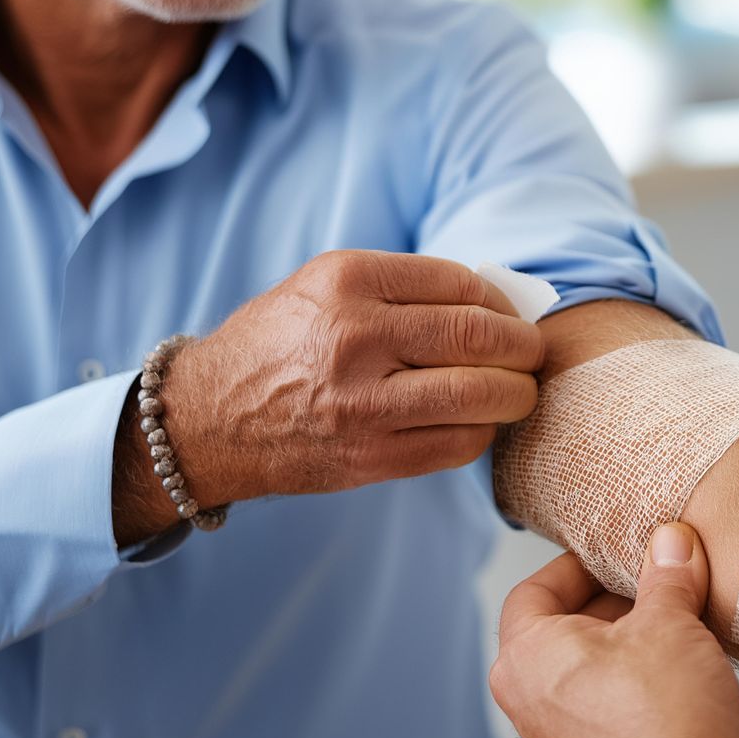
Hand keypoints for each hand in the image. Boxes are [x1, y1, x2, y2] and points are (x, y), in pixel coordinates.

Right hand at [126, 251, 543, 529]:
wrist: (206, 421)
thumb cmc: (277, 345)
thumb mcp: (322, 287)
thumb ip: (400, 289)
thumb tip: (492, 303)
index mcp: (346, 280)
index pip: (459, 284)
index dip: (500, 301)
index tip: (508, 313)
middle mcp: (356, 337)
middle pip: (479, 337)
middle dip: (523, 347)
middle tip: (532, 352)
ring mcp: (364, 403)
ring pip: (481, 395)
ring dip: (516, 394)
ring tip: (518, 390)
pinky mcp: (370, 457)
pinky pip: (458, 444)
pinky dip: (482, 432)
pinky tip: (478, 422)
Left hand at [491, 523, 738, 737]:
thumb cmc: (665, 731)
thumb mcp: (672, 626)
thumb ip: (667, 577)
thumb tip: (670, 545)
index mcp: (527, 657)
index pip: (535, 588)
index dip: (580, 563)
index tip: (615, 552)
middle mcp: (529, 699)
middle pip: (561, 626)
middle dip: (614, 601)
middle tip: (658, 583)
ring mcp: (556, 735)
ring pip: (585, 666)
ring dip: (628, 640)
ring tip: (675, 626)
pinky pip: (601, 702)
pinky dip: (632, 679)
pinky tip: (676, 672)